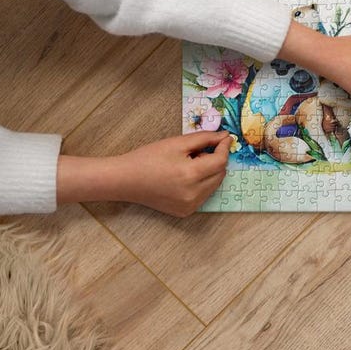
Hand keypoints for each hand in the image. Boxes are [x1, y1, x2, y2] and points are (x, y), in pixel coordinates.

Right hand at [57, 131, 230, 216]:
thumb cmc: (148, 158)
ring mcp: (190, 206)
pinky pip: (204, 194)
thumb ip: (204, 138)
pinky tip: (184, 177)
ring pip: (214, 184)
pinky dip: (202, 183)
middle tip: (197, 151)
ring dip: (209, 172)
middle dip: (215, 159)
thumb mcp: (177, 143)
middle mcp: (193, 194)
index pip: (220, 161)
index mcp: (191, 175)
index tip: (224, 138)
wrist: (126, 180)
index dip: (224, 147)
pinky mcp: (185, 212)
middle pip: (220, 174)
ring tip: (188, 164)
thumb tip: (224, 137)